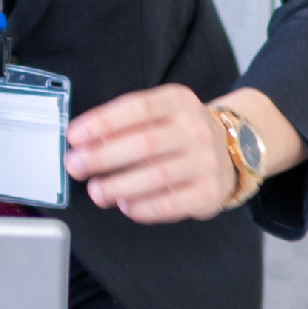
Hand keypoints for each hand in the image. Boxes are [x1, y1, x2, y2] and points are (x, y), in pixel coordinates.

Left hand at [65, 86, 237, 223]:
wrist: (233, 149)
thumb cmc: (181, 132)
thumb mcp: (161, 113)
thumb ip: (125, 124)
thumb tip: (83, 145)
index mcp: (178, 101)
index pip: (137, 108)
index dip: (102, 123)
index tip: (74, 137)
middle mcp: (196, 128)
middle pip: (144, 143)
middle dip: (103, 156)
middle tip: (75, 166)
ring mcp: (206, 161)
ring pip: (157, 176)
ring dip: (119, 186)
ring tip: (96, 191)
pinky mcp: (209, 192)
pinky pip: (172, 204)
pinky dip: (144, 207)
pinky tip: (125, 206)